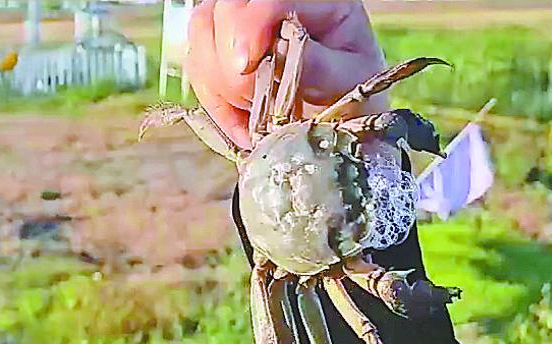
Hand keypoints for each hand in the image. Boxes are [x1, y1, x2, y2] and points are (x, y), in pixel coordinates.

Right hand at [184, 0, 388, 147]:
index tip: (245, 66)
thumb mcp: (351, 80)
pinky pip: (197, 63)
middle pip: (226, 9)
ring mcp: (242, 18)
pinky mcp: (220, 42)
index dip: (250, 26)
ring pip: (202, 30)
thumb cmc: (354, 91)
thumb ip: (320, 66)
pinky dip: (213, 99)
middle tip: (254, 103)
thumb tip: (279, 55)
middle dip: (230, 63)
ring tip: (253, 115)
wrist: (344, 112)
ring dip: (218, 82)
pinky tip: (241, 124)